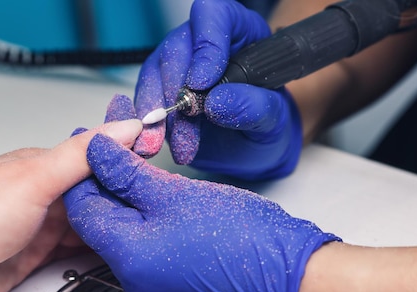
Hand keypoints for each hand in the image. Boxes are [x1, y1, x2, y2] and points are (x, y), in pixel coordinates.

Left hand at [0, 95, 141, 291]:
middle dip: (121, 199)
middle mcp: (44, 193)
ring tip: (142, 230)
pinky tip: (114, 250)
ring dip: (110, 225)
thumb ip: (83, 154)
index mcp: (43, 165)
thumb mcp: (38, 177)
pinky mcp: (39, 253)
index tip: (154, 170)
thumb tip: (126, 126)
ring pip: (88, 222)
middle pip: (94, 193)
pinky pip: (76, 248)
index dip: (125, 164)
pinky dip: (96, 249)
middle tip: (154, 208)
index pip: (95, 160)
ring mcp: (41, 224)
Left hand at [64, 135, 339, 291]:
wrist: (283, 268)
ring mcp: (150, 272)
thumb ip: (127, 172)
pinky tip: (149, 179)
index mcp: (126, 255)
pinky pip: (142, 231)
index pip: (82, 207)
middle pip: (99, 214)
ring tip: (133, 151)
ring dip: (123, 185)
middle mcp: (131, 271)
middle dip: (103, 173)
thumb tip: (98, 151)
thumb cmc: (239, 236)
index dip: (81, 167)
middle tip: (113, 138)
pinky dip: (141, 203)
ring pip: (121, 221)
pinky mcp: (168, 266)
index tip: (86, 136)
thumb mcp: (173, 193)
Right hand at [134, 0, 301, 179]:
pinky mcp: (158, 88)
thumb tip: (217, 101)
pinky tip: (162, 142)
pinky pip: (144, 98)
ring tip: (183, 146)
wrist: (248, 151)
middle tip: (189, 130)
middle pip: (177, 47)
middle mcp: (203, 42)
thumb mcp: (272, 120)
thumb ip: (253, 108)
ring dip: (163, 114)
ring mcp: (177, 65)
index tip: (201, 84)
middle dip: (178, 92)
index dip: (206, 45)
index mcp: (239, 33)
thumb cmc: (264, 126)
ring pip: (155, 72)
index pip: (216, 15)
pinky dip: (151, 124)